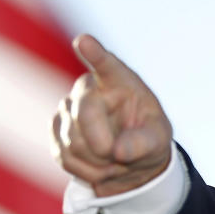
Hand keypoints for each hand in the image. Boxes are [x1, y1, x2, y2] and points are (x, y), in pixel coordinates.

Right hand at [52, 34, 172, 195]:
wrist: (130, 161)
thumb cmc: (147, 139)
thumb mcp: (158, 141)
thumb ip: (144, 143)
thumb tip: (118, 151)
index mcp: (118, 81)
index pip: (106, 64)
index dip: (94, 53)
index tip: (85, 42)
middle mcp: (88, 88)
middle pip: (84, 113)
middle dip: (103, 145)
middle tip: (119, 157)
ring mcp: (67, 108)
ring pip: (73, 141)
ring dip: (98, 162)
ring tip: (114, 159)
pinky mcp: (55, 130)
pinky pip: (64, 156)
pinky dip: (85, 171)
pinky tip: (99, 166)